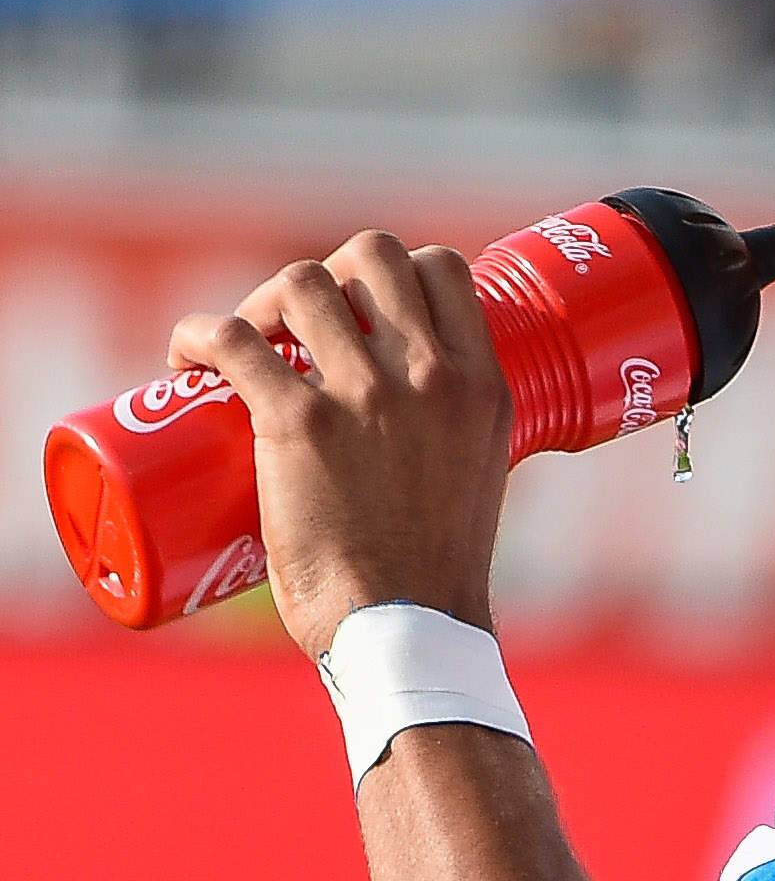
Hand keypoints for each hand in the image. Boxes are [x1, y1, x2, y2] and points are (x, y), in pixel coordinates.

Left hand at [168, 231, 511, 660]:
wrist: (406, 628)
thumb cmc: (434, 576)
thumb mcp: (476, 478)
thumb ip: (449, 439)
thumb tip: (405, 434)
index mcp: (483, 385)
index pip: (443, 268)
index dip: (393, 271)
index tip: (361, 310)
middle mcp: (430, 374)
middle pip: (371, 252)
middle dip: (327, 271)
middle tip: (298, 325)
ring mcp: (365, 393)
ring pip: (300, 281)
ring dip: (262, 300)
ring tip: (246, 343)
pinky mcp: (300, 421)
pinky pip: (232, 340)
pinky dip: (197, 334)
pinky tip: (185, 356)